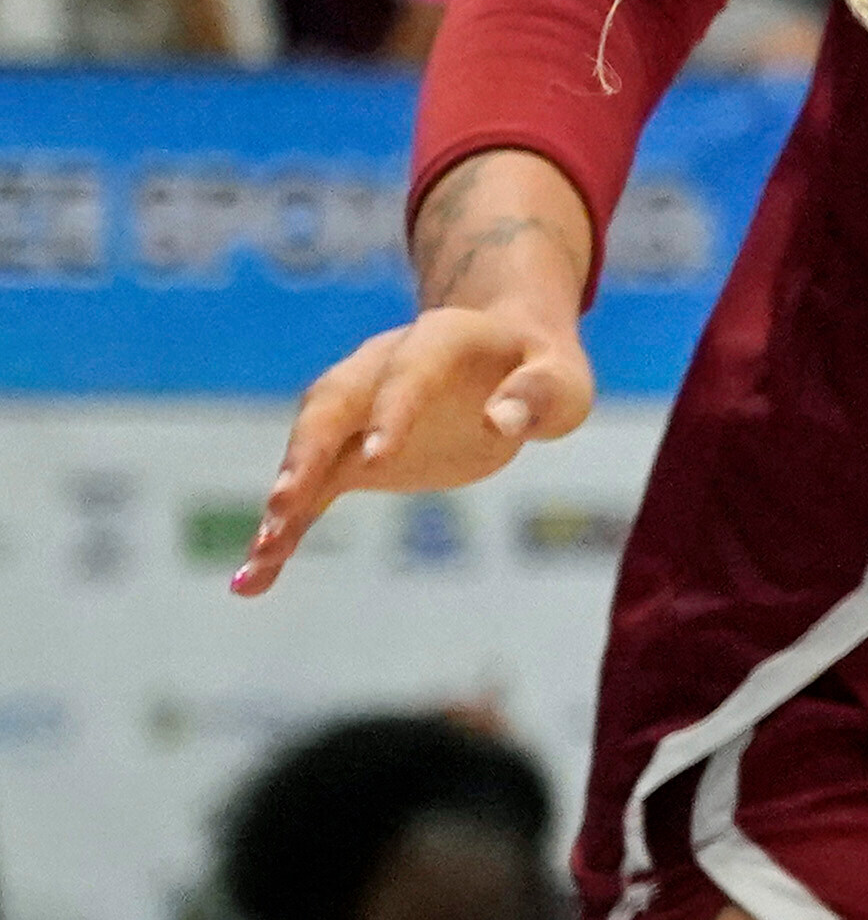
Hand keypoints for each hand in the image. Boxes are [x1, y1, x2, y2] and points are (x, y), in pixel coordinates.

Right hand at [239, 299, 592, 591]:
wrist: (503, 358)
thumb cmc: (540, 370)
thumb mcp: (561, 378)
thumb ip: (538, 395)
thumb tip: (499, 423)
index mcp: (439, 338)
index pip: (409, 369)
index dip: (392, 408)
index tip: (377, 457)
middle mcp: (381, 367)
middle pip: (332, 402)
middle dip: (306, 450)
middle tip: (285, 502)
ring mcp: (359, 410)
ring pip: (308, 446)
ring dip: (285, 495)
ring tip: (263, 552)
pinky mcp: (351, 455)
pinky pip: (310, 491)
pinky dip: (284, 531)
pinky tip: (254, 581)